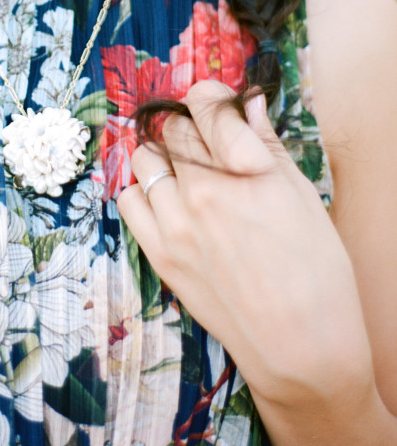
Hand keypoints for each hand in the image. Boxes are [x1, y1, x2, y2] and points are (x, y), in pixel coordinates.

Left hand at [117, 80, 372, 407]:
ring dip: (165, 157)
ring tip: (190, 175)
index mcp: (245, 170)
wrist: (300, 349)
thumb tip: (248, 103)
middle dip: (193, 128)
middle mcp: (203, 191)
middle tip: (212, 146)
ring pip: (145, 158)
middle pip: (174, 128)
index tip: (219, 104)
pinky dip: (144, 191)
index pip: (205, 103)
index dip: (212, 96)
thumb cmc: (316, 273)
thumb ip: (266, 144)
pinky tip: (170, 202)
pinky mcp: (159, 253)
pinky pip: (129, 198)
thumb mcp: (302, 196)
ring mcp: (175, 223)